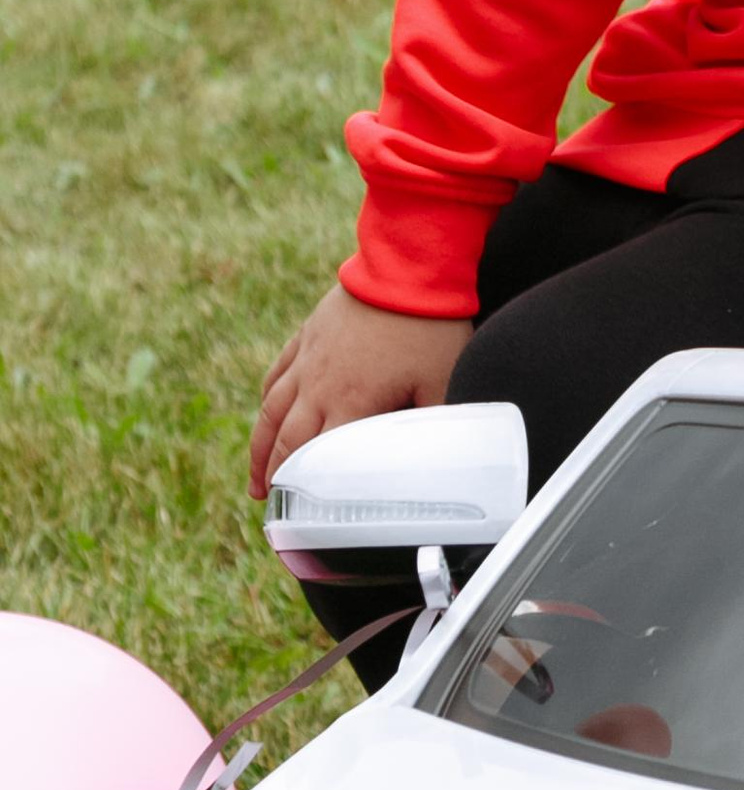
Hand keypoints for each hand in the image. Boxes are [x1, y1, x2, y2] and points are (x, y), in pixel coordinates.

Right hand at [249, 283, 470, 498]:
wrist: (410, 266)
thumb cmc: (429, 326)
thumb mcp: (442, 382)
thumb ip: (434, 425)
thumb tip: (439, 459)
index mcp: (349, 404)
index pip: (316, 462)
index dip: (303, 496)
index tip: (296, 523)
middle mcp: (318, 385)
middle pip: (285, 441)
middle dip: (274, 479)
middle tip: (269, 509)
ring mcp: (308, 357)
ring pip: (271, 410)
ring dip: (259, 447)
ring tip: (256, 478)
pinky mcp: (307, 333)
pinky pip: (277, 372)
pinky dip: (269, 397)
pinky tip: (266, 412)